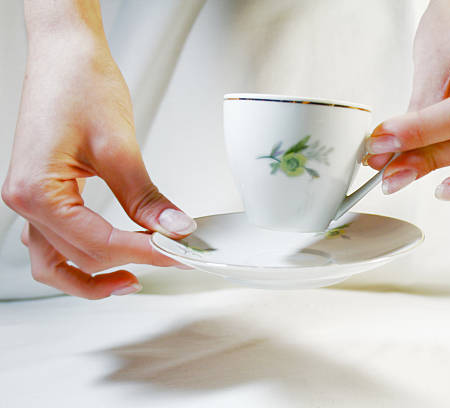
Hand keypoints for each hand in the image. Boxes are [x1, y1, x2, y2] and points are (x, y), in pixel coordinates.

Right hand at [2, 2, 194, 298]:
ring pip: (58, 261)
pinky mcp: (45, 194)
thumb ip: (145, 197)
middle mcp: (26, 202)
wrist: (66, 54)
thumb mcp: (118, 146)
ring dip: (94, 276)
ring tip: (134, 277)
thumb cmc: (78, 84)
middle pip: (80, 256)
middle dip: (130, 260)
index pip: (98, 243)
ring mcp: (32, 200)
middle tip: (173, 256)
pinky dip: (84, 255)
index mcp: (36, 192)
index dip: (144, 252)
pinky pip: (57, 242)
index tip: (179, 252)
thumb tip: (174, 229)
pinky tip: (113, 254)